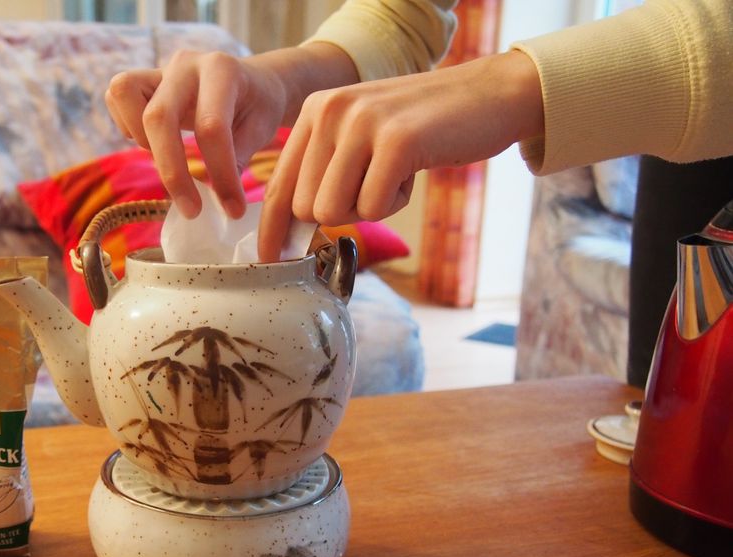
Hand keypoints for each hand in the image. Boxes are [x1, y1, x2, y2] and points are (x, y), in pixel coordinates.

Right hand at [105, 44, 359, 219]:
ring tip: (168, 161)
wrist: (253, 82)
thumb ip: (240, 155)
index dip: (221, 175)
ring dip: (141, 138)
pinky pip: (117, 96)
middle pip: (158, 117)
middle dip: (173, 172)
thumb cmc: (258, 107)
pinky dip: (128, 125)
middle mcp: (186, 64)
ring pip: (124, 93)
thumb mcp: (262, 128)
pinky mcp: (144, 79)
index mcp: (222, 70)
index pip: (211, 127)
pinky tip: (156, 144)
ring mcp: (160, 69)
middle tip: (192, 210)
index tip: (233, 210)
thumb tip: (218, 197)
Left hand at [258, 50, 543, 260]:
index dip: (272, 228)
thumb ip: (324, 172)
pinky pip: (372, 208)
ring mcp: (362, 122)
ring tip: (394, 174)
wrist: (490, 95)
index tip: (270, 259)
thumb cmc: (423, 129)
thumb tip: (287, 230)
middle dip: (341, 212)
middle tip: (377, 183)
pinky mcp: (396, 141)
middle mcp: (330, 110)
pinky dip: (394, 203)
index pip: (280, 183)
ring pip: (332, 211)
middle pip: (305, 207)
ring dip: (368, 208)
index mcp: (315, 110)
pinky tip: (413, 172)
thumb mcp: (361, 138)